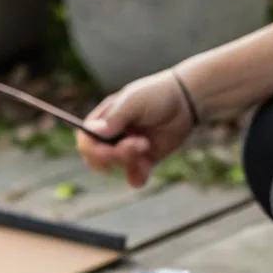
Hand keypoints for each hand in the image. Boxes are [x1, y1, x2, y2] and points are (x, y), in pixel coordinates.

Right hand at [76, 70, 194, 187]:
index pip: (86, 141)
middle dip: (117, 156)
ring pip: (118, 168)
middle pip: (99, 159)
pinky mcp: (143, 160)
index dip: (94, 151)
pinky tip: (146, 167)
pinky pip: (134, 177)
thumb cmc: (156, 95)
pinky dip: (138, 177)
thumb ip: (113, 119)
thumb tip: (91, 133)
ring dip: (131, 162)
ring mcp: (127, 149)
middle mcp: (112, 136)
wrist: (186, 101)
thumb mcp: (133, 102)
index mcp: (103, 120)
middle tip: (139, 144)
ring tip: (147, 146)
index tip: (109, 150)